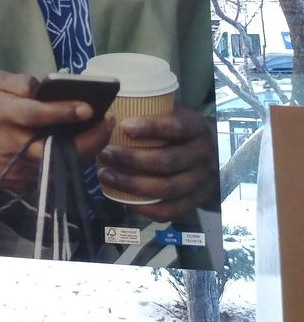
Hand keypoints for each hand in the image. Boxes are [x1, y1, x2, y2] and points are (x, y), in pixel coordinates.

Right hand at [0, 70, 113, 190]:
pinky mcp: (22, 185)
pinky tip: (78, 144)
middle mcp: (13, 145)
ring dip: (85, 149)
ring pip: (60, 163)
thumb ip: (19, 82)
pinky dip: (67, 159)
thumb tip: (46, 87)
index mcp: (4, 116)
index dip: (63, 112)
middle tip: (108, 122)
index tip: (88, 107)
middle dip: (88, 139)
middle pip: (56, 148)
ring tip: (100, 130)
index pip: (37, 116)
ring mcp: (18, 169)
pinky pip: (52, 171)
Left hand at [96, 107, 217, 220]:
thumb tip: (112, 110)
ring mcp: (202, 181)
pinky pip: (170, 211)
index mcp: (197, 128)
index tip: (124, 126)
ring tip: (106, 175)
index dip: (150, 128)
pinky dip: (144, 208)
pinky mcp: (196, 202)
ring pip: (166, 188)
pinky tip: (122, 198)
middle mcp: (203, 155)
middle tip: (105, 153)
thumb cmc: (182, 131)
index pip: (176, 126)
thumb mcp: (176, 113)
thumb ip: (153, 111)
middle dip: (132, 159)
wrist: (215, 155)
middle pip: (167, 161)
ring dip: (132, 184)